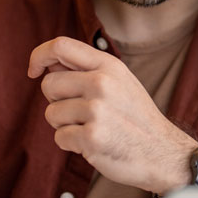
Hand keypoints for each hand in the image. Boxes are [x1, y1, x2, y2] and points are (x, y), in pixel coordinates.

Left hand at [28, 36, 197, 193]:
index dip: (39, 56)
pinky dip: (71, 145)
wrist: (163, 152)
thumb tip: (48, 63)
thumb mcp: (119, 82)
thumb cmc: (135, 117)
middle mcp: (102, 83)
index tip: (33, 71)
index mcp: (108, 65)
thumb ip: (87, 70)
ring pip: (51, 114)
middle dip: (57, 101)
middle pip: (49, 84)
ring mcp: (97, 110)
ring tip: (92, 128)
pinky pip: (59, 138)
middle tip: (80, 113)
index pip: (60, 46)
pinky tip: (93, 144)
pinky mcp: (92, 137)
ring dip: (65, 126)